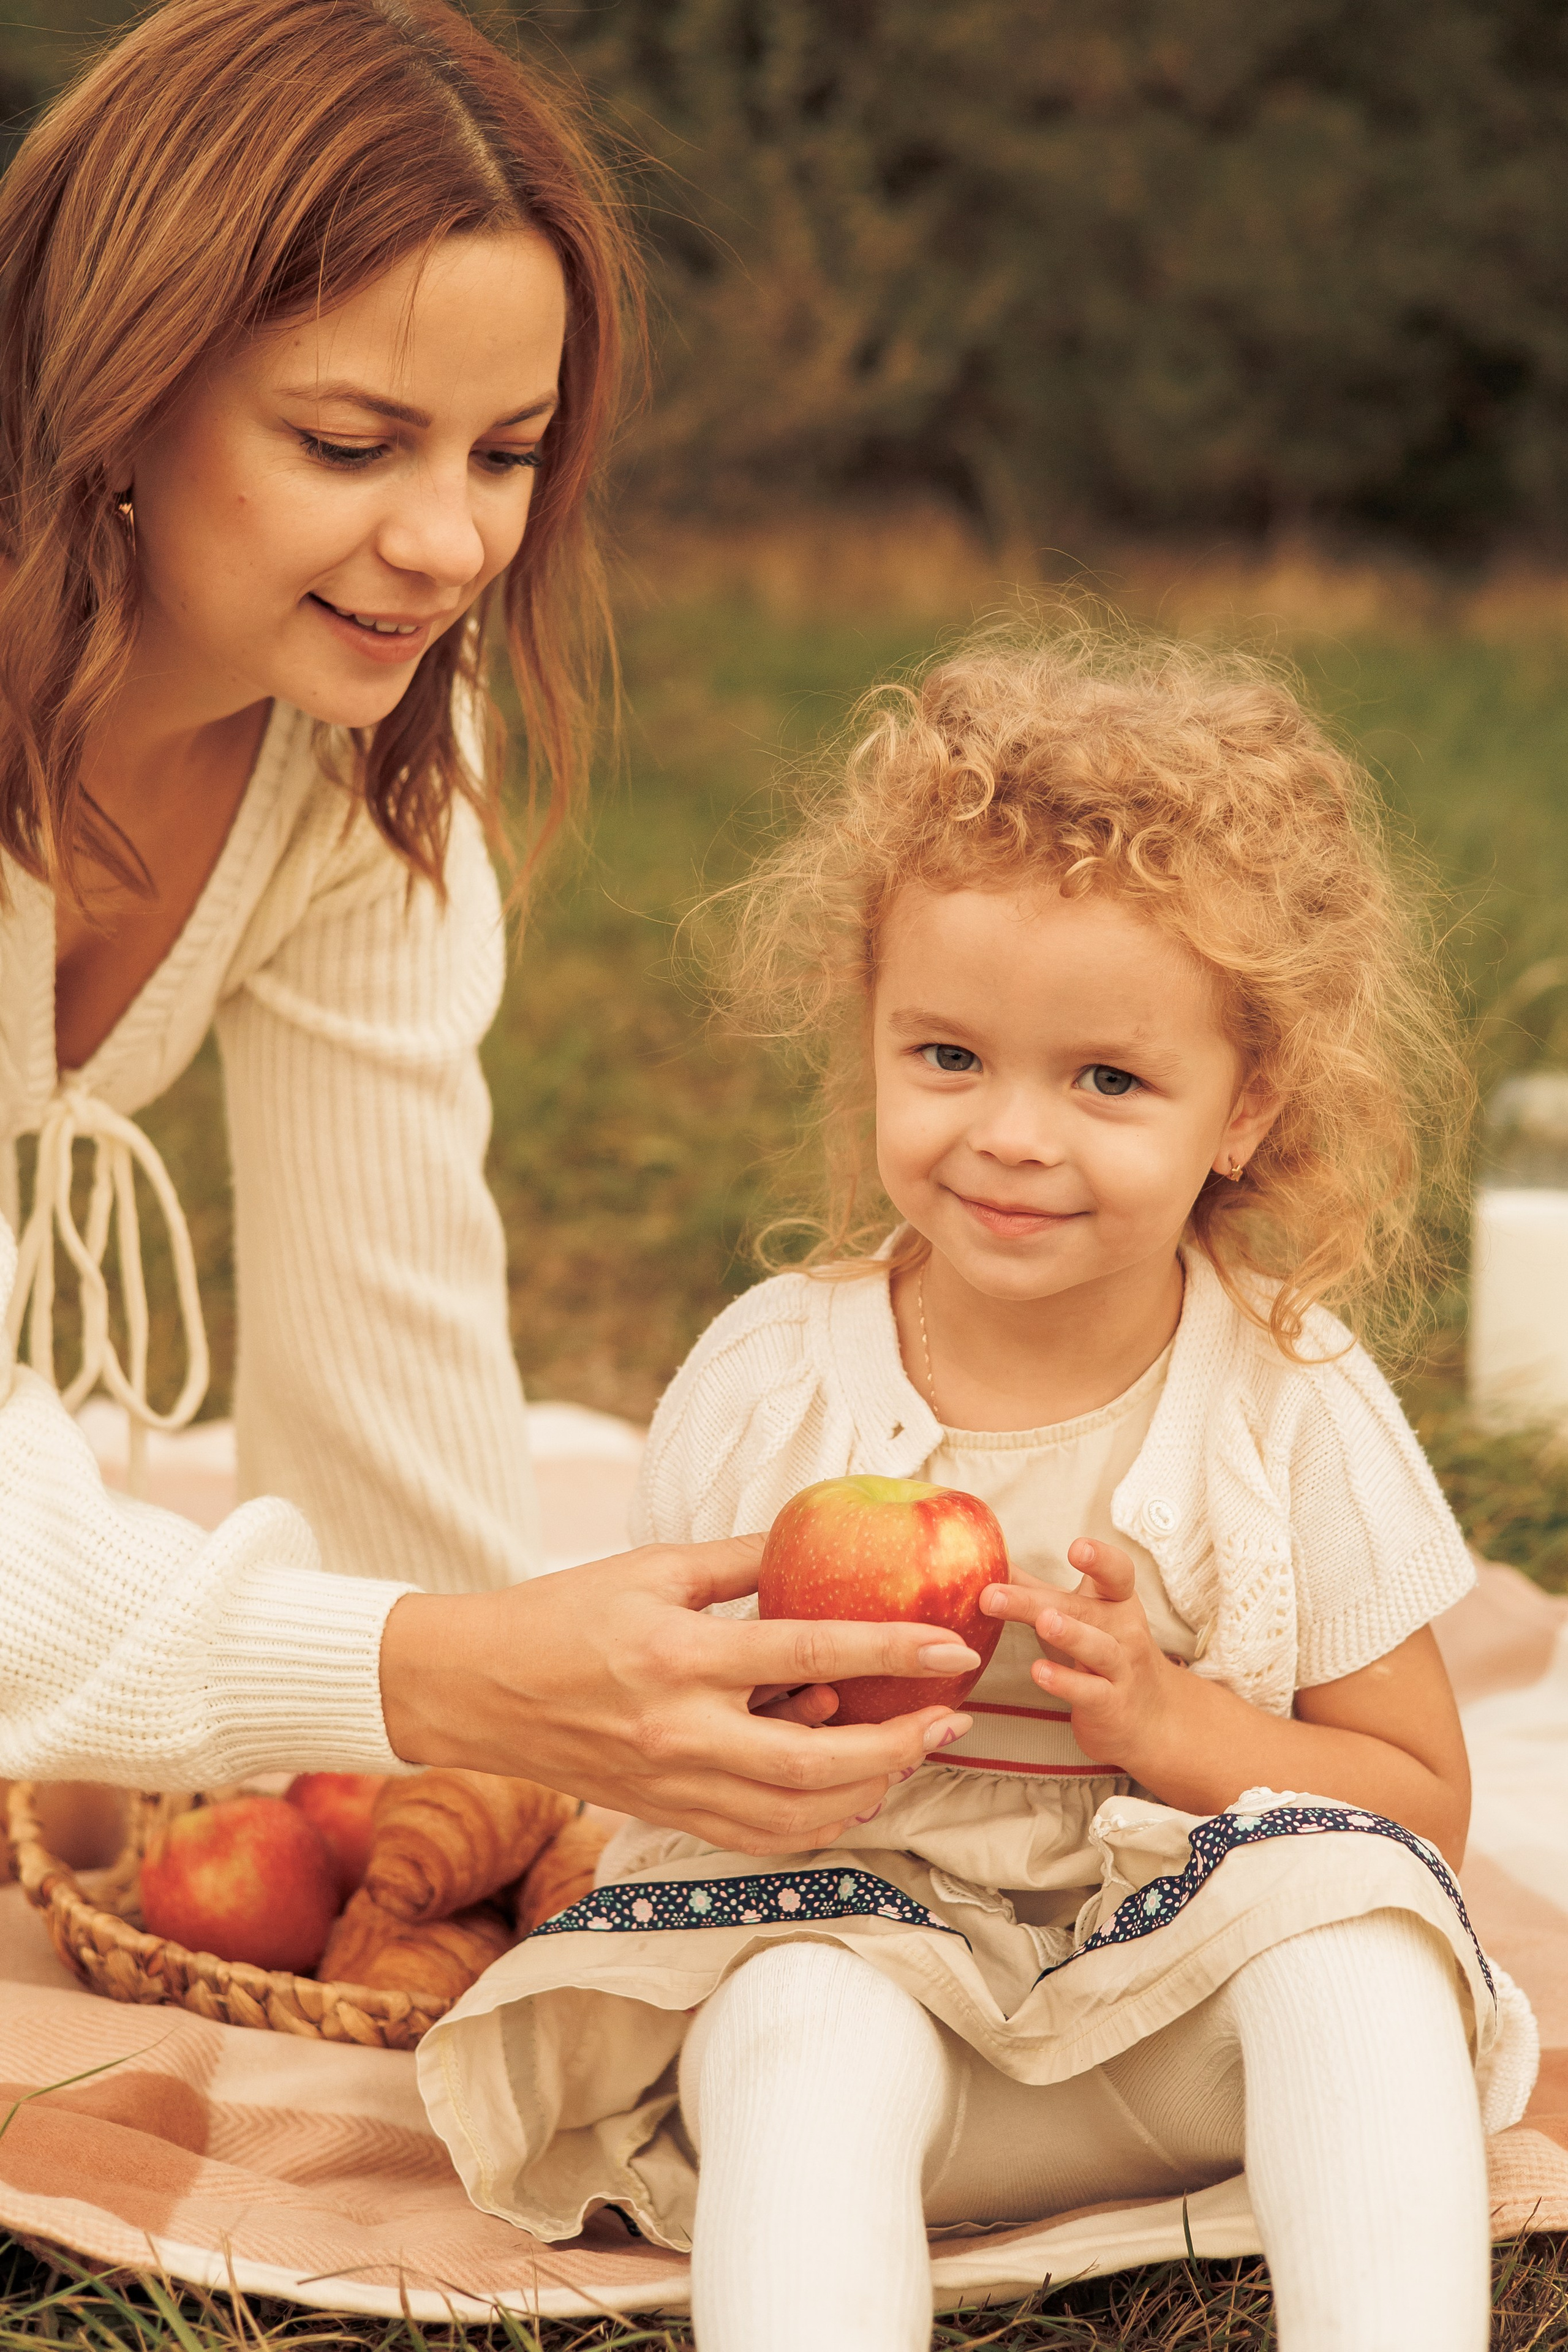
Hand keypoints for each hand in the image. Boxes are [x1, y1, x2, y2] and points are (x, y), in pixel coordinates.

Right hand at [380, 1537, 974, 1854]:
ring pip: (797, 1814)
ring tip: (910, 1751)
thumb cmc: (563, 1613)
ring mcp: (674, 1784)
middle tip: (950, 1719)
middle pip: (817, 1762)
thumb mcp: (653, 1565)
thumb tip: (819, 1535)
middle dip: (898, 1746)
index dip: (890, 1651)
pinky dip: (819, 1818)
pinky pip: (762, 1835)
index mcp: (680, 1656)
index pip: (808, 1656)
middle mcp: (682, 1732)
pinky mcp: (667, 1814)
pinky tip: (851, 1789)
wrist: (478, 1689)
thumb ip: (742, 1558)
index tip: (951, 1644)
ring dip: (868, 1788)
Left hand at [979, 1537, 1179, 1774]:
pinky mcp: (1112, 1703)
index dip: (1101, 1559)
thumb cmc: (1105, 1649)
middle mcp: (1124, 1630)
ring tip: (1041, 1623)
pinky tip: (1039, 1672)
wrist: (1153, 1713)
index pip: (1117, 1573)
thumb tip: (990, 1560)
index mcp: (1116, 1600)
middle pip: (1083, 1610)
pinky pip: (1090, 1691)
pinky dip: (1066, 1682)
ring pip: (1097, 1649)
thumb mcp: (1078, 1613)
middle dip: (1035, 1602)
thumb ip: (1035, 1589)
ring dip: (1069, 1635)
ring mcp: (1121, 1668)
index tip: (1076, 1548)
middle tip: (992, 1595)